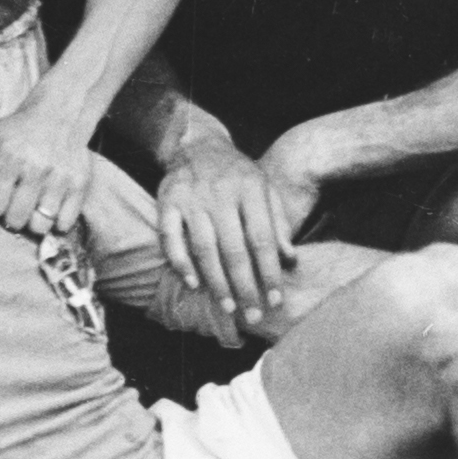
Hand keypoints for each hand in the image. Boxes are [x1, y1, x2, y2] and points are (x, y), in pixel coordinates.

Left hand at [0, 96, 98, 238]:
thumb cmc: (17, 129)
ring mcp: (61, 177)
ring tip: (31, 207)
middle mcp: (36, 167)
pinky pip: (64, 223)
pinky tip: (50, 206)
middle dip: (10, 216)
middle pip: (15, 221)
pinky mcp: (80, 184)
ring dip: (33, 222)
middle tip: (13, 204)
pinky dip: (56, 222)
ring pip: (40, 226)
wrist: (60, 112)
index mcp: (10, 156)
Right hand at [152, 129, 312, 332]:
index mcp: (250, 189)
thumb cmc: (237, 174)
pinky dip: (180, 262)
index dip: (269, 272)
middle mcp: (221, 192)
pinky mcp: (167, 201)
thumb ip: (278, 223)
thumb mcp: (264, 189)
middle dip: (245, 286)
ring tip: (228, 306)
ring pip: (204, 247)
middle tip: (252, 314)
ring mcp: (191, 197)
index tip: (275, 300)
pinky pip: (171, 237)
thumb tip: (291, 261)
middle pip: (234, 248)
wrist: (198, 144)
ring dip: (216, 281)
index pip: (262, 238)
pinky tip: (193, 283)